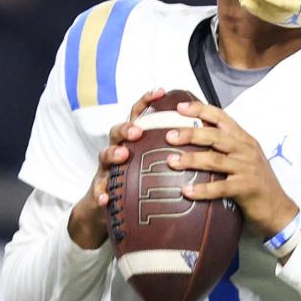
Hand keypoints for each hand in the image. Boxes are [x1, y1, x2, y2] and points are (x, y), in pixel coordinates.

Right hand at [68, 88, 165, 248]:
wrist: (105, 208)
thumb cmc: (135, 180)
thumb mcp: (150, 161)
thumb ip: (167, 148)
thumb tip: (201, 136)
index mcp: (132, 141)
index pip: (138, 116)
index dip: (147, 101)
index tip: (161, 92)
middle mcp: (117, 150)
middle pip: (117, 132)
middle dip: (126, 128)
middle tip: (138, 130)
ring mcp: (106, 170)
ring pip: (104, 156)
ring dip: (112, 153)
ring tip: (122, 154)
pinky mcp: (99, 191)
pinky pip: (98, 191)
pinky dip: (101, 193)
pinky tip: (106, 198)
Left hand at [168, 101, 298, 238]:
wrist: (279, 209)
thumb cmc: (257, 182)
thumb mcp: (246, 158)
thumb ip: (227, 147)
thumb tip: (196, 137)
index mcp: (245, 140)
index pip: (222, 118)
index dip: (201, 110)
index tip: (180, 107)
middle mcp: (246, 150)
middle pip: (215, 136)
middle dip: (190, 134)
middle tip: (169, 135)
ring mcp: (247, 168)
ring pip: (215, 159)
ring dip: (191, 159)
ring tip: (170, 161)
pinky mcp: (246, 188)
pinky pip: (220, 188)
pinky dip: (202, 189)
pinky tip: (186, 191)